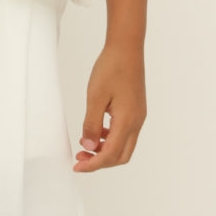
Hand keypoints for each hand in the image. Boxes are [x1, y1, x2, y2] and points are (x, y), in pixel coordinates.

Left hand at [72, 42, 146, 170]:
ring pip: (124, 145)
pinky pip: (124, 133)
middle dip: (100, 162)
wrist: (127, 48)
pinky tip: (95, 131)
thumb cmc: (111, 68)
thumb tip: (89, 147)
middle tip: (80, 159)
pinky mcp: (136, 110)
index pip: (111, 154)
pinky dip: (110, 139)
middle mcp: (137, 122)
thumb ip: (91, 124)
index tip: (77, 166)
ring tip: (85, 146)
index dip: (93, 165)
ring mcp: (138, 116)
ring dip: (105, 151)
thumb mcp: (95, 97)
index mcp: (127, 120)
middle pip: (121, 156)